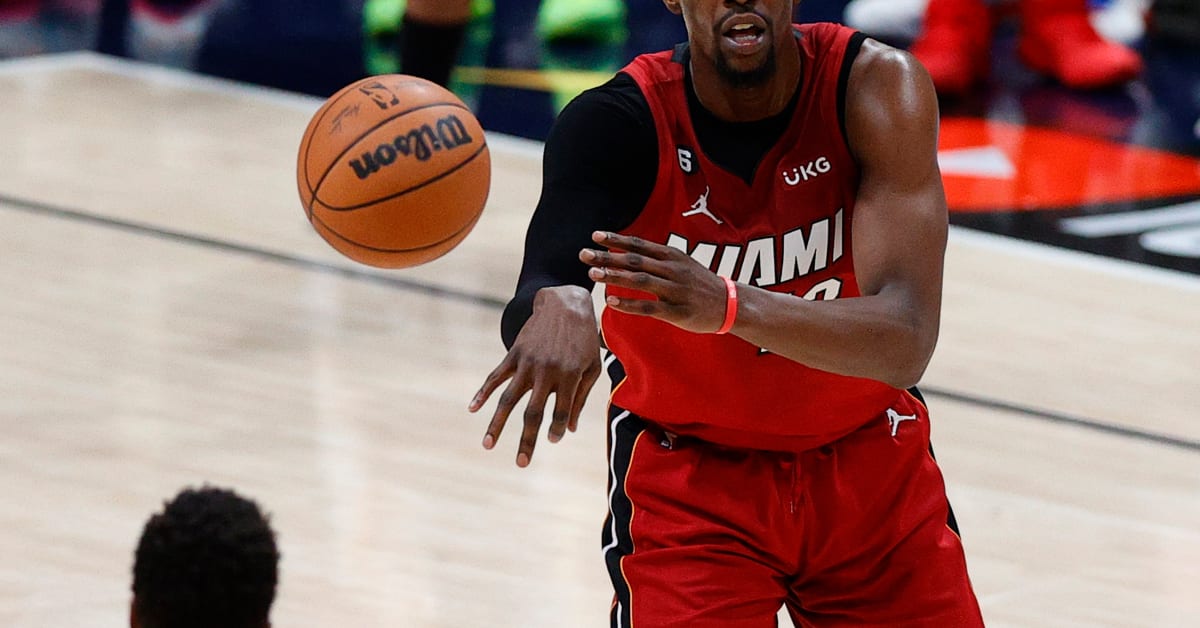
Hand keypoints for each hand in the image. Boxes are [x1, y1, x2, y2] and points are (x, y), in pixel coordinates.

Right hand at [468, 286, 601, 466]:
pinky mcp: (515, 354)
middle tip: (521, 463)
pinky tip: (473, 409)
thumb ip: (581, 397)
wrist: (565, 303)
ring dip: (497, 424)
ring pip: (508, 399)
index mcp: (569, 376)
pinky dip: (483, 392)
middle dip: (527, 440)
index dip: (557, 428)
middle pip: (533, 413)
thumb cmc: (584, 339)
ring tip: (487, 446)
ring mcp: (528, 363)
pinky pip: (495, 377)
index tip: (552, 439)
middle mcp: (547, 372)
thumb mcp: (591, 366)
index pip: (561, 411)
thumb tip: (569, 430)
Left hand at [580, 231, 727, 333]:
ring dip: (615, 277)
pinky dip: (629, 304)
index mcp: (672, 256)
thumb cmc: (699, 283)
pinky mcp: (678, 312)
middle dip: (608, 257)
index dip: (617, 240)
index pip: (639, 244)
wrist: (729, 303)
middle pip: (634, 261)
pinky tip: (611, 301)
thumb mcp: (681, 263)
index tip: (595, 236)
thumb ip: (657, 258)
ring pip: (640, 281)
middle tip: (584, 255)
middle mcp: (672, 269)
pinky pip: (649, 307)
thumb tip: (627, 251)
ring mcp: (675, 290)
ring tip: (593, 274)